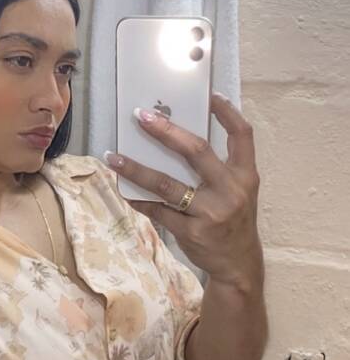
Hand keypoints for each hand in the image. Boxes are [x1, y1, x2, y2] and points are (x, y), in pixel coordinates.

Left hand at [104, 94, 263, 290]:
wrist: (238, 264)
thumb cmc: (234, 219)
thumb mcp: (238, 191)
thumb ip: (218, 167)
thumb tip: (176, 138)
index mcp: (245, 175)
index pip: (242, 135)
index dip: (227, 112)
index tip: (210, 95)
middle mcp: (231, 190)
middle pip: (197, 152)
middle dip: (167, 131)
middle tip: (142, 116)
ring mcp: (211, 212)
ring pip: (167, 184)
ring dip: (137, 169)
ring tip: (113, 157)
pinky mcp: (192, 232)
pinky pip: (159, 211)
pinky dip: (140, 200)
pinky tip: (125, 191)